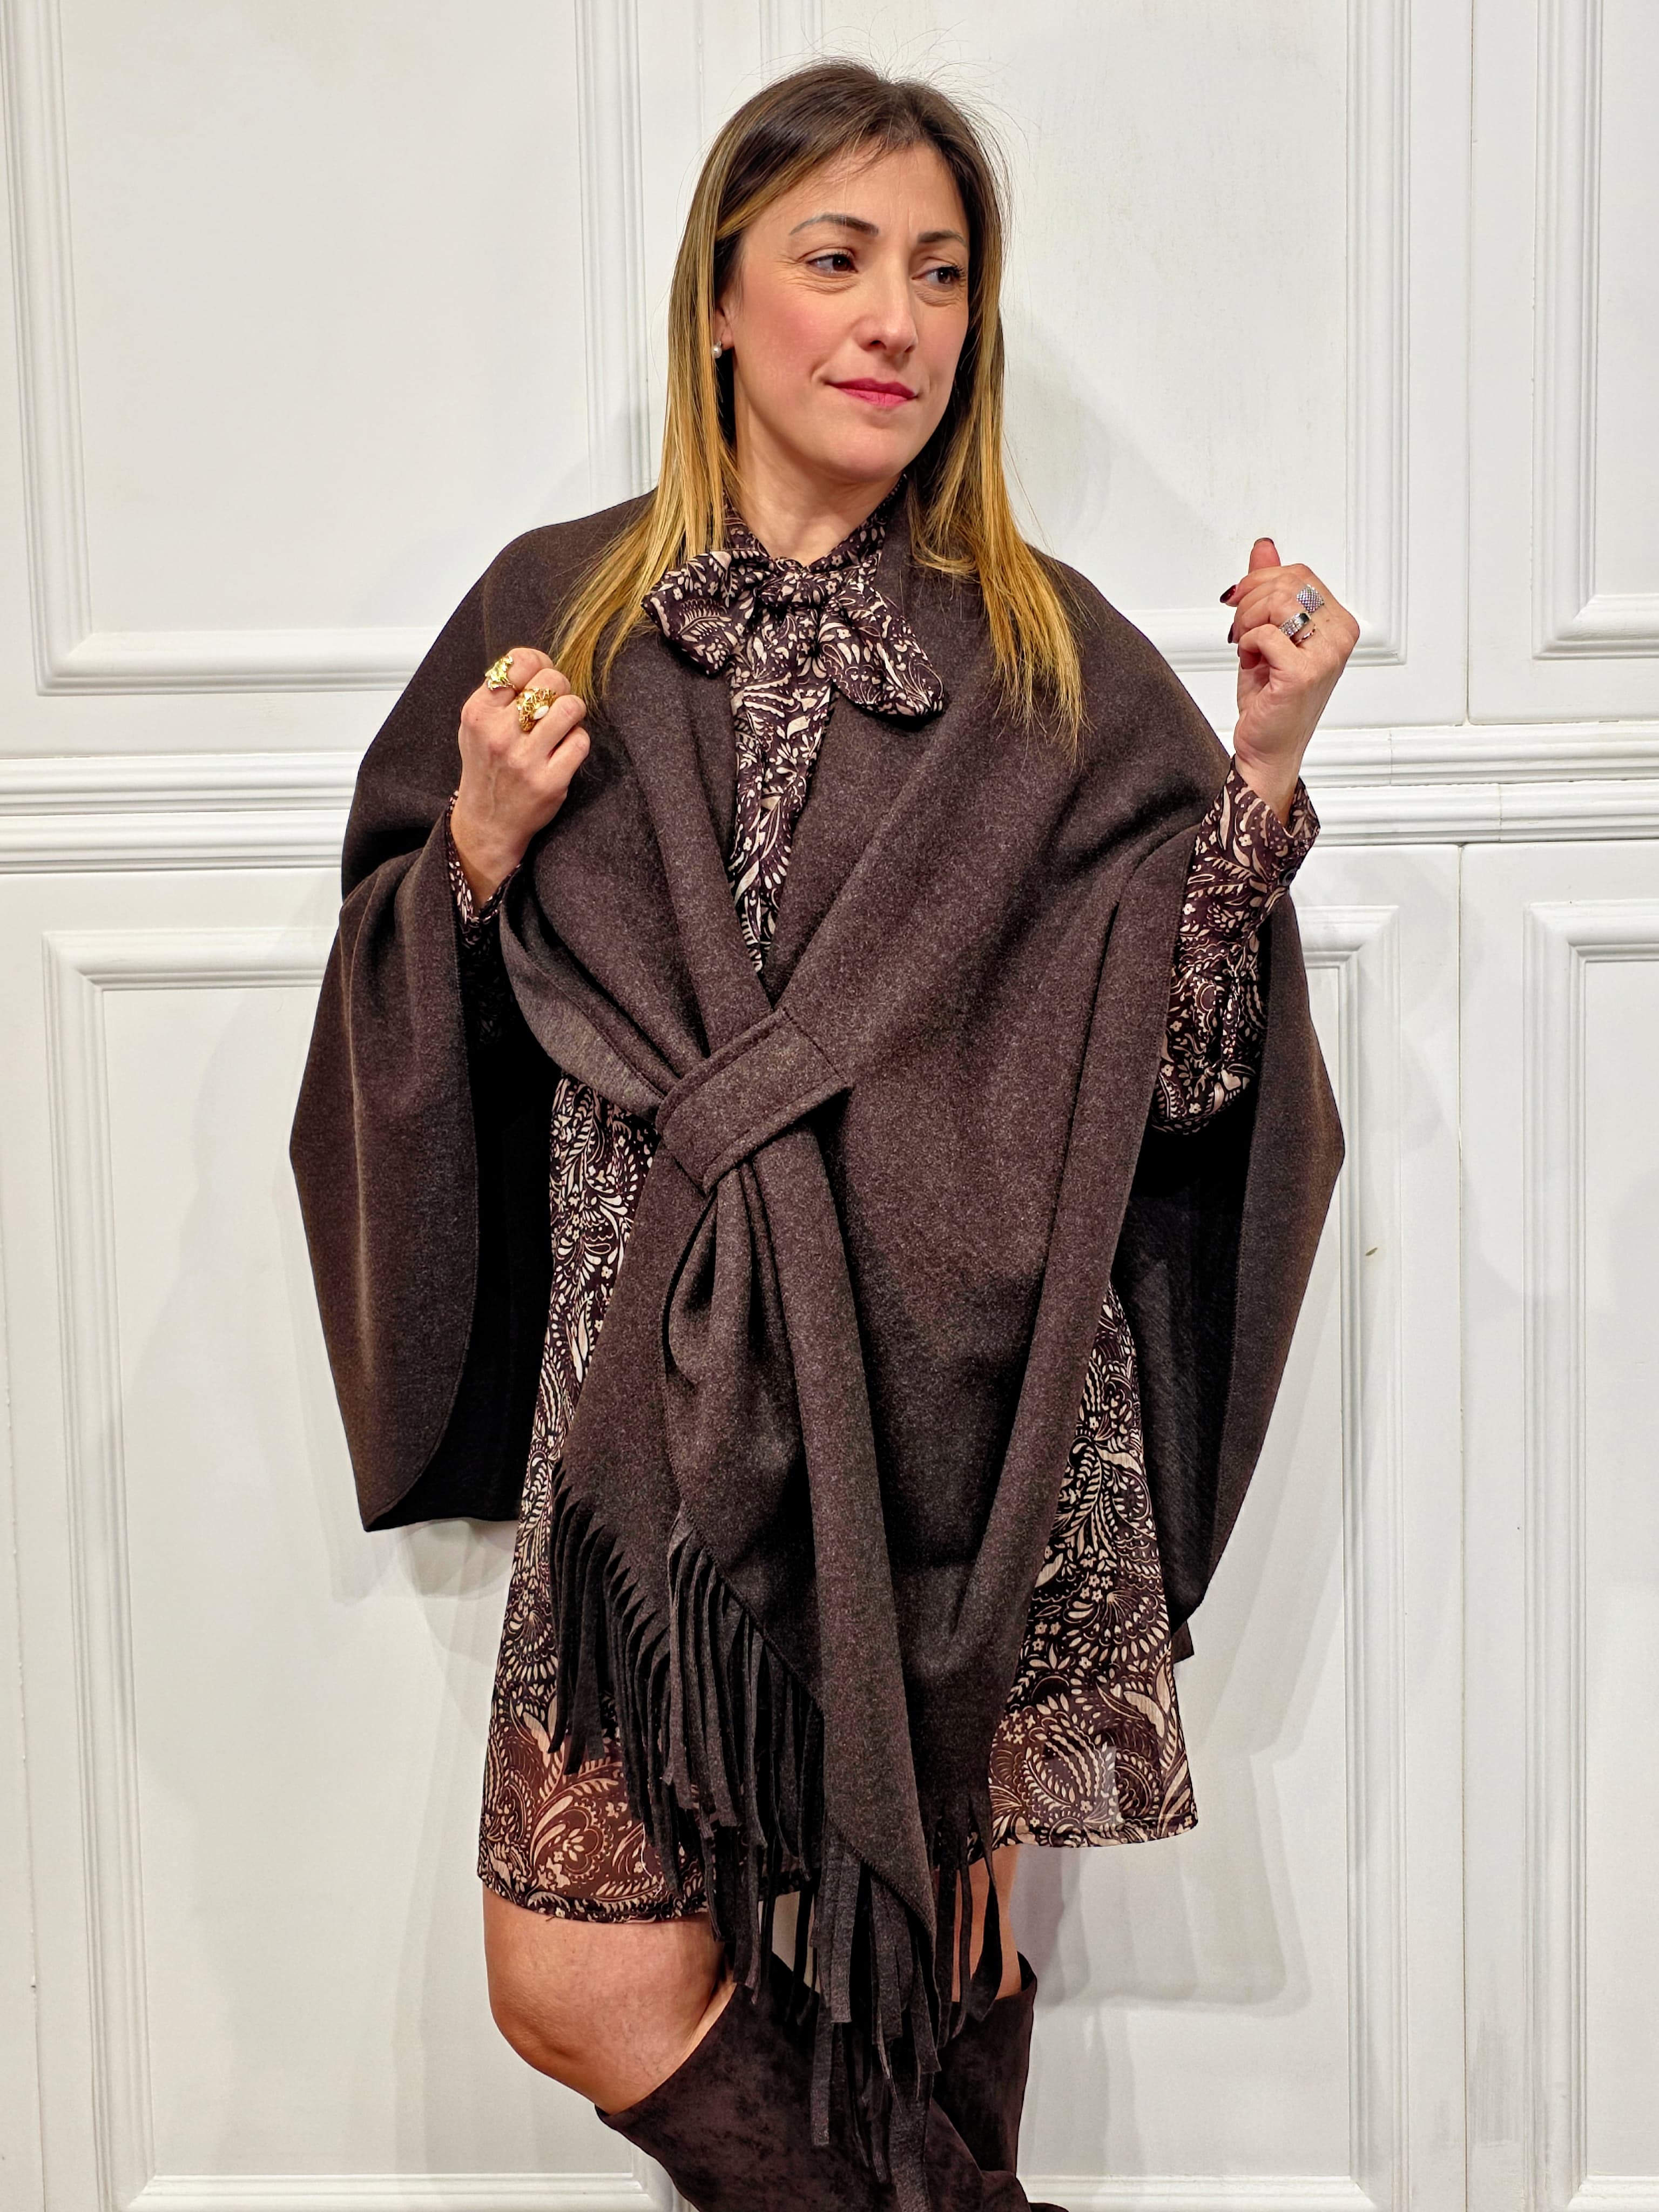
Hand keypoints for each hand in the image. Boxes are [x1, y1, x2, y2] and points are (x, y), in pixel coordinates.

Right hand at [451, 646, 589, 902]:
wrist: (487, 822)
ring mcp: (525, 760)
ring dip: (572, 713)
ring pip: (570, 708)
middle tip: (553, 705)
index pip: (520, 663)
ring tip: (561, 726)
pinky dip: (577, 742)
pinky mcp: (550, 782)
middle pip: (551, 681)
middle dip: (559, 688)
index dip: (538, 664)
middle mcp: (499, 735)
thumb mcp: (476, 724)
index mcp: (478, 713)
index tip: (538, 679)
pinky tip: (563, 751)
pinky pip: (580, 741)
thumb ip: (499, 692)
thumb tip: (535, 661)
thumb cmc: (486, 766)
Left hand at [1221, 539, 1359, 821]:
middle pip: (1288, 581)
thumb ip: (1268, 588)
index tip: (1240, 603)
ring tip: (1248, 647)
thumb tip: (1264, 547)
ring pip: (1278, 602)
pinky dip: (1247, 645)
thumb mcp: (1266, 632)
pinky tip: (1251, 663)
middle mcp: (1340, 635)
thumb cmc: (1271, 698)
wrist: (1267, 747)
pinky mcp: (1304, 672)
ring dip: (1248, 623)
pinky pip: (1266, 634)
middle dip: (1250, 601)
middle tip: (1241, 631)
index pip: (1299, 572)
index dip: (1260, 581)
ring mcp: (1326, 654)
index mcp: (1338, 622)